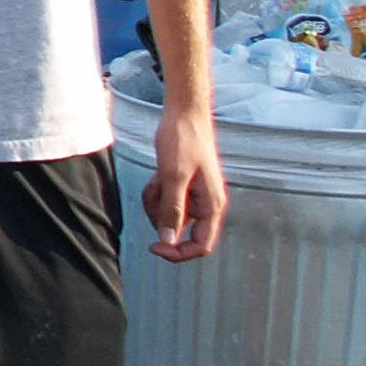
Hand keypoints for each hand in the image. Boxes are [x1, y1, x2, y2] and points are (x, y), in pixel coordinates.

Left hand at [143, 104, 226, 260]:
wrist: (184, 113)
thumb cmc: (182, 140)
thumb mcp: (173, 176)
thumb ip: (172, 210)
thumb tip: (168, 241)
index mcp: (212, 205)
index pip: (201, 245)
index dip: (178, 253)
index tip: (153, 247)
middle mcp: (206, 203)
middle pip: (180, 230)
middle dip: (161, 215)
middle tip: (155, 190)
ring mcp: (194, 194)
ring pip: (169, 214)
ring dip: (157, 200)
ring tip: (157, 177)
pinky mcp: (183, 185)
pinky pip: (166, 199)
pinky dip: (157, 190)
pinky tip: (158, 172)